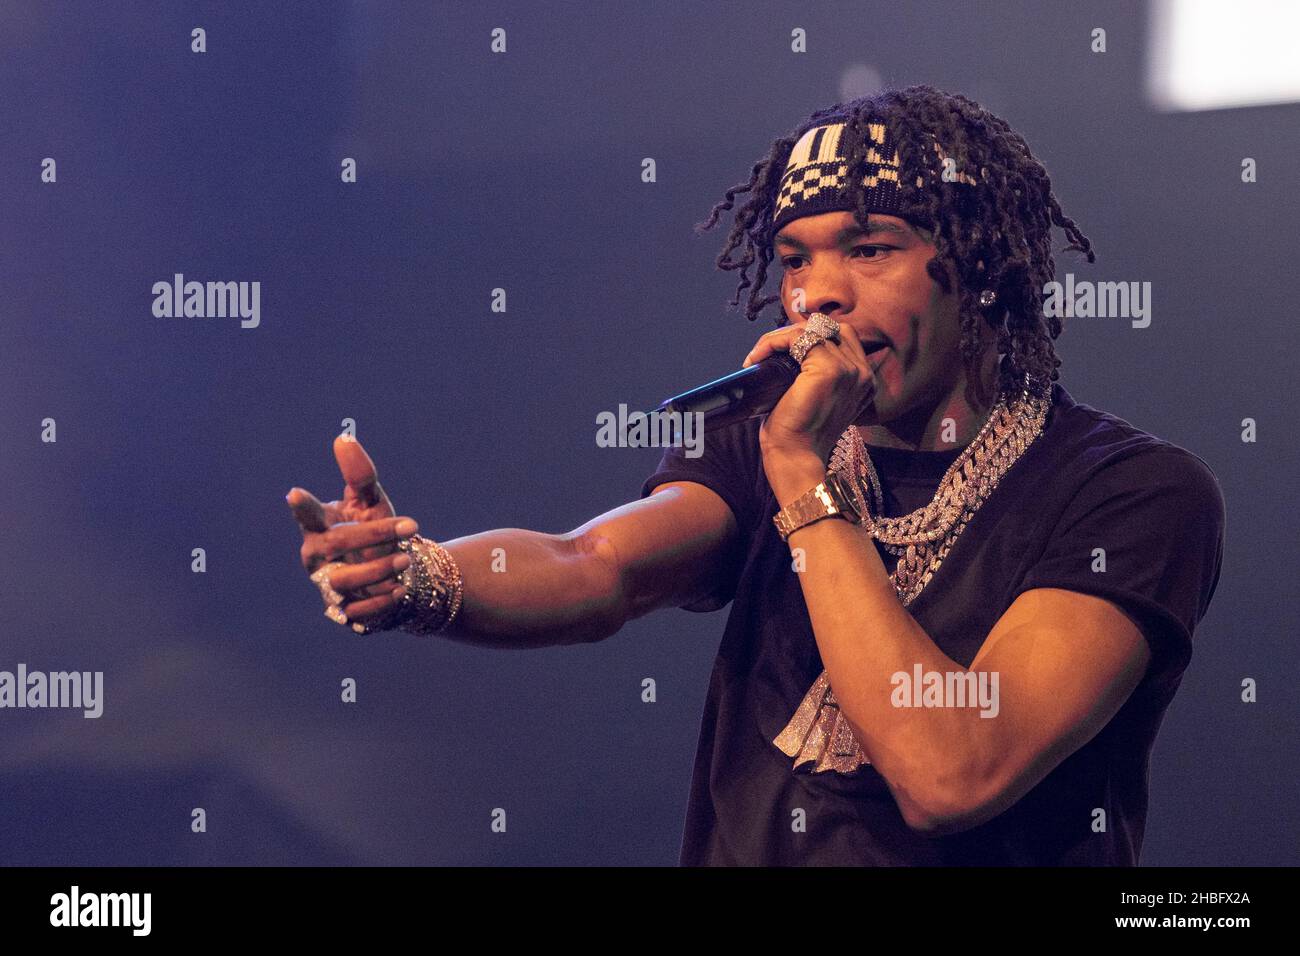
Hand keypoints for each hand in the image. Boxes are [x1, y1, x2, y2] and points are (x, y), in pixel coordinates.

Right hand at [287, 434, 416, 624]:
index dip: (302, 507)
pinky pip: (357, 612)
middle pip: (334, 546)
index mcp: (320, 528)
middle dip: (372, 535)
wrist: (392, 574)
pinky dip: (378, 602)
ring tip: (406, 559)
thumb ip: (359, 475)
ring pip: (344, 582)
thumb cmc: (373, 531)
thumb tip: (344, 438)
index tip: (296, 493)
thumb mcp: (371, 502)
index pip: (308, 516)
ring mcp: (329, 587)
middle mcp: (318, 559)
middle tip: (410, 526)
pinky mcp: (346, 612)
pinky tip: (399, 589)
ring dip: (377, 570)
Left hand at [742, 316, 880, 465]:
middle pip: (828, 328)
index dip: (807, 337)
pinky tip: (758, 356)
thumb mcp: (812, 398)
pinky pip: (797, 338)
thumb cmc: (798, 435)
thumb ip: (815, 375)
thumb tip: (786, 351)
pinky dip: (772, 342)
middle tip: (767, 350)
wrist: (796, 459)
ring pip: (810, 330)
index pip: (840, 336)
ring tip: (759, 354)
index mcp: (863, 380)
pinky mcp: (830, 370)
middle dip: (793, 333)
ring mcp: (849, 370)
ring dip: (779, 337)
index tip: (779, 352)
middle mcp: (862, 373)